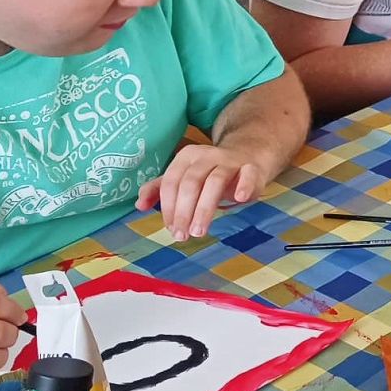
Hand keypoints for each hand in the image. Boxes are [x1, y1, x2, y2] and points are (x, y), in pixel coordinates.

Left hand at [137, 143, 265, 240]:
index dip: (168, 207)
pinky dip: (244, 185)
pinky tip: (240, 199)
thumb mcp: (184, 177)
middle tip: (182, 235)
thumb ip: (160, 189)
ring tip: (199, 232)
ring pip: (216, 181)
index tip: (170, 228)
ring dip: (205, 209)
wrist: (246, 156)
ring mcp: (230, 161)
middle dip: (184, 212)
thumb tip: (140, 205)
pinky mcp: (251, 168)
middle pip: (191, 183)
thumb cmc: (210, 172)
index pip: (172, 182)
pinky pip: (248, 174)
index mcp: (186, 157)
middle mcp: (207, 155)